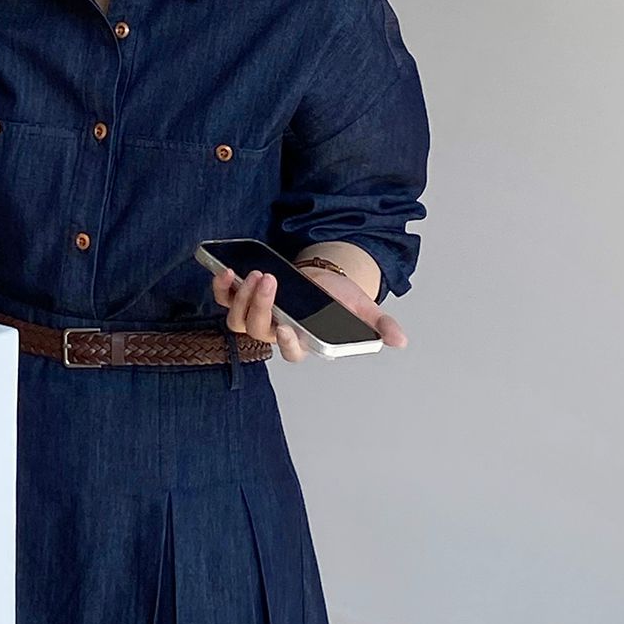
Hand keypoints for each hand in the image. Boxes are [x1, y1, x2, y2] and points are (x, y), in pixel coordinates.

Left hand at [211, 260, 407, 361]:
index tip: (286, 326)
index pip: (291, 351)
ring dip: (242, 297)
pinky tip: (227, 272)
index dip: (286, 342)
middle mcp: (277, 333)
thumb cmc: (338, 296)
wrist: (322, 276)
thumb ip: (379, 324)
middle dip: (261, 305)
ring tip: (256, 273)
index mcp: (305, 341)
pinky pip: (225, 300)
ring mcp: (258, 318)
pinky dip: (222, 288)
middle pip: (259, 330)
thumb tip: (400, 340)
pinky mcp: (244, 300)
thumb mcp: (362, 307)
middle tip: (270, 280)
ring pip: (238, 319)